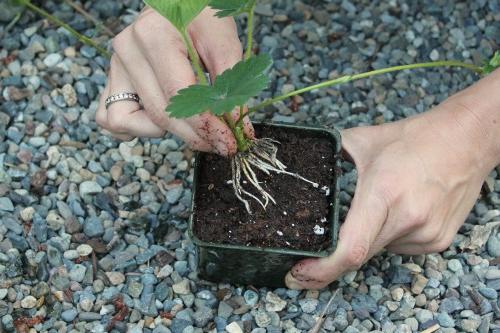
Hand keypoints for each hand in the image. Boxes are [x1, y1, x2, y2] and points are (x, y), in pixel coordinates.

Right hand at [96, 7, 253, 154]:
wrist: (179, 3)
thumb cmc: (202, 18)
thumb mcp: (224, 41)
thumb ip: (230, 84)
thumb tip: (235, 127)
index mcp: (153, 35)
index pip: (178, 96)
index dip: (206, 126)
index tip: (229, 142)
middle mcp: (127, 51)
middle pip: (159, 114)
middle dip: (194, 136)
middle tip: (221, 143)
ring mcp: (114, 66)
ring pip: (129, 121)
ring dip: (164, 131)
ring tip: (190, 120)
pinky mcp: (111, 79)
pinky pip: (111, 119)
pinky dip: (135, 128)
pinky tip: (161, 121)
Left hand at [285, 72, 499, 288]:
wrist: (466, 141)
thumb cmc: (413, 139)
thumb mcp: (362, 140)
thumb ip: (329, 152)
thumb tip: (303, 164)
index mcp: (383, 193)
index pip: (351, 248)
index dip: (323, 269)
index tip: (300, 272)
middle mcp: (408, 218)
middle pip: (360, 255)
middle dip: (332, 260)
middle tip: (312, 257)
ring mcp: (427, 233)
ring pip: (378, 251)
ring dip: (366, 240)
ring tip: (377, 207)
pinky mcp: (438, 241)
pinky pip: (398, 248)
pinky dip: (387, 237)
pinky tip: (397, 212)